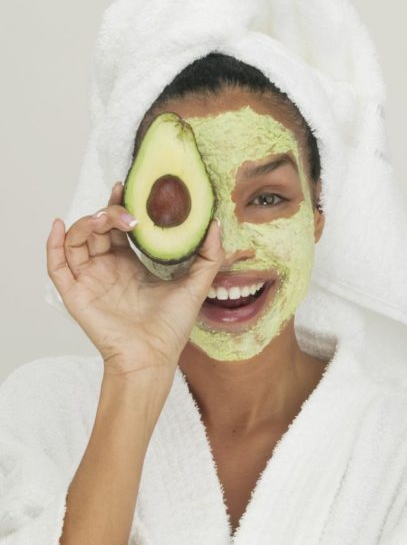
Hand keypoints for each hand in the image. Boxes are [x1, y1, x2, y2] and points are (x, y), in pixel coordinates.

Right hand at [46, 182, 224, 381]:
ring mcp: (89, 279)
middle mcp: (107, 267)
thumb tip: (216, 224)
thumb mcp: (196, 285)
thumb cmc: (171, 327)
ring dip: (85, 224)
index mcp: (129, 263)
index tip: (126, 188)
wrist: (152, 357)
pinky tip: (60, 226)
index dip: (119, 205)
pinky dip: (53, 244)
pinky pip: (56, 265)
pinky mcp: (75, 293)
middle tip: (125, 209)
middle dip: (107, 212)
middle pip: (97, 228)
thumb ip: (209, 255)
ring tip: (102, 219)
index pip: (118, 226)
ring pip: (76, 240)